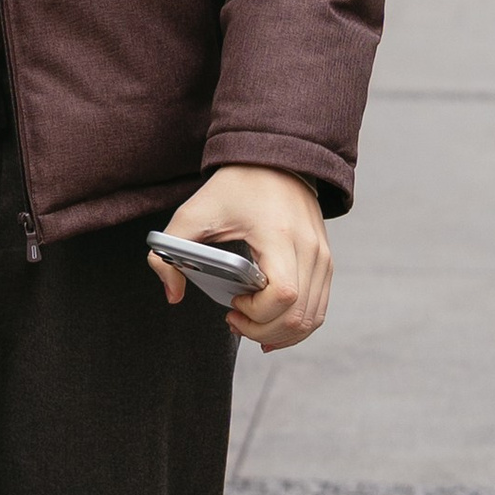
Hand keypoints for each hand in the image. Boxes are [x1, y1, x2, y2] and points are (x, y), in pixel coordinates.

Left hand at [150, 164, 330, 349]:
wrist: (274, 160)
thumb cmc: (233, 188)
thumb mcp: (191, 214)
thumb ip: (168, 252)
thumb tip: (173, 294)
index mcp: (279, 235)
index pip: (282, 294)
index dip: (256, 311)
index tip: (231, 302)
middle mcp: (310, 249)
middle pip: (298, 316)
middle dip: (262, 331)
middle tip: (234, 321)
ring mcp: (323, 258)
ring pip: (311, 319)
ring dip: (279, 334)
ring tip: (249, 324)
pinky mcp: (326, 263)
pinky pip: (318, 309)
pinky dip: (295, 325)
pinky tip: (270, 326)